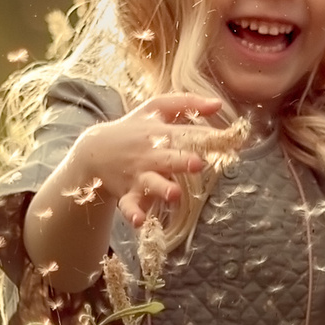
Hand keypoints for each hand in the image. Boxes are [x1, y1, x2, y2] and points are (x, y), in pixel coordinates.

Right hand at [70, 92, 227, 227]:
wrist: (93, 151)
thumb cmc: (132, 128)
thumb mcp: (155, 109)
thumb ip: (187, 103)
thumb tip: (219, 104)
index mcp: (159, 134)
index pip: (187, 135)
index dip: (209, 138)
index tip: (231, 141)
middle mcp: (150, 156)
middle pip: (169, 159)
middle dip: (183, 162)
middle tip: (198, 164)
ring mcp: (138, 176)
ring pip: (151, 183)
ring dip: (162, 189)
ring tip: (174, 194)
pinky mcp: (127, 194)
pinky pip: (130, 205)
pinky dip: (134, 213)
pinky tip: (141, 221)